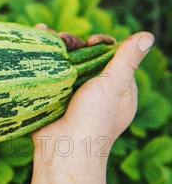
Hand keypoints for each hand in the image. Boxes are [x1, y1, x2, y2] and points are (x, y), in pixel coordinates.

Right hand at [32, 25, 154, 156]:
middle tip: (60, 37)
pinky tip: (35, 45)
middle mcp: (96, 91)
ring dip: (55, 49)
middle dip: (73, 43)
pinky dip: (42, 62)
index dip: (100, 43)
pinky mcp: (53, 99)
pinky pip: (49, 76)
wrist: (63, 149)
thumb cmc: (94, 119)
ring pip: (65, 65)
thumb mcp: (114, 85)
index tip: (90, 41)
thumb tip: (148, 36)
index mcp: (118, 88)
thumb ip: (127, 59)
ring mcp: (72, 96)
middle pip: (85, 57)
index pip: (111, 56)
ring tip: (43, 33)